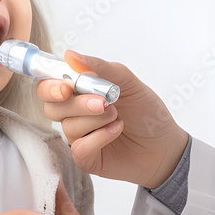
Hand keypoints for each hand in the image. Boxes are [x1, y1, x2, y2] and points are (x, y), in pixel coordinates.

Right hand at [38, 51, 188, 188]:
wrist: (165, 144)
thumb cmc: (147, 112)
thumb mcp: (128, 82)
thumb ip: (100, 68)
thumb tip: (71, 56)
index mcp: (80, 91)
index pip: (49, 85)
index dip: (50, 86)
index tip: (66, 88)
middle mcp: (75, 113)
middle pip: (52, 107)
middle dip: (77, 104)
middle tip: (103, 103)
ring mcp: (79, 136)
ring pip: (68, 127)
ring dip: (96, 120)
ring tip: (118, 117)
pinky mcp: (86, 157)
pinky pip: (79, 148)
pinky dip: (100, 137)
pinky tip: (116, 130)